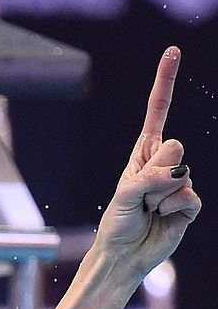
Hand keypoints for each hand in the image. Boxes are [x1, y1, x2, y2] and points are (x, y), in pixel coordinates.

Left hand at [96, 46, 200, 275]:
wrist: (124, 256)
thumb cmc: (118, 225)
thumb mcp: (125, 195)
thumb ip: (149, 177)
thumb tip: (179, 171)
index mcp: (143, 154)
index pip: (157, 113)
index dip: (165, 83)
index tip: (173, 52)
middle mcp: (163, 164)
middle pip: (174, 145)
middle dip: (155, 173)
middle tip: (142, 196)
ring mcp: (179, 182)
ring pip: (182, 173)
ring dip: (160, 196)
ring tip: (149, 210)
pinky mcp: (190, 204)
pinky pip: (190, 195)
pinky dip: (174, 208)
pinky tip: (163, 218)